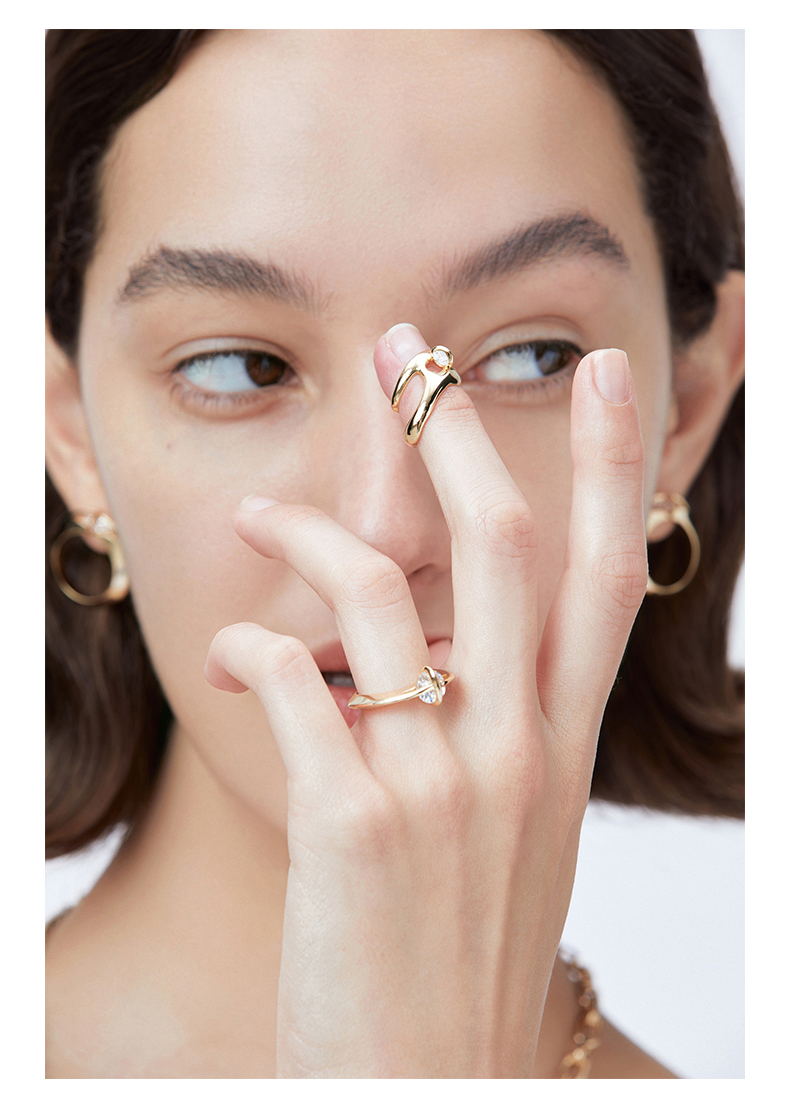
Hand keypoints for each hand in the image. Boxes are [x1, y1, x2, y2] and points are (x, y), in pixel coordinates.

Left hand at [205, 324, 647, 1076]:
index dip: (608, 466)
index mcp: (562, 748)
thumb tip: (435, 653)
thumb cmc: (461, 954)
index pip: (607, 579)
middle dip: (454, 432)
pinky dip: (250, 653)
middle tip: (411, 355)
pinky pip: (294, 686)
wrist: (433, 1090)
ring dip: (308, 535)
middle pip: (503, 548)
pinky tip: (230, 660)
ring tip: (261, 516)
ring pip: (380, 597)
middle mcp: (518, 751)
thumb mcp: (515, 833)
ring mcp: (443, 785)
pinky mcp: (356, 824)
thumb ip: (496, 733)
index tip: (594, 375)